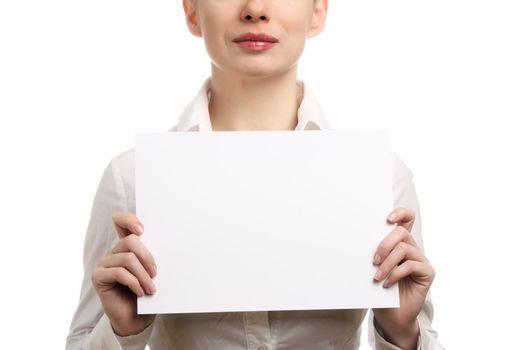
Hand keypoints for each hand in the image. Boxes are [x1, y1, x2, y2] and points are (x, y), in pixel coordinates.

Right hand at [92, 212, 156, 335]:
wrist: (136, 319)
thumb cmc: (146, 293)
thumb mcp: (152, 272)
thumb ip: (152, 257)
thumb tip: (168, 244)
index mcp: (126, 247)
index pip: (120, 221)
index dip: (128, 219)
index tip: (142, 229)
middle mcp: (113, 252)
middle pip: (131, 241)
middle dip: (147, 258)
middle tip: (156, 274)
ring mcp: (104, 263)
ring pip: (128, 258)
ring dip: (143, 275)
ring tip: (151, 289)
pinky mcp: (98, 277)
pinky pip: (119, 273)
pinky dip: (134, 282)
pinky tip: (140, 292)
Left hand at [372, 208, 434, 349]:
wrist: (390, 315)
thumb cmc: (378, 290)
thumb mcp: (372, 268)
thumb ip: (373, 253)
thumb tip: (357, 239)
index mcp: (399, 242)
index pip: (407, 218)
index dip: (400, 213)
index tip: (387, 218)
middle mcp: (412, 248)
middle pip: (401, 232)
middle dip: (384, 244)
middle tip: (373, 261)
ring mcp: (421, 260)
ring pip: (404, 249)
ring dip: (387, 263)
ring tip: (377, 276)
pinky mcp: (427, 273)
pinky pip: (412, 265)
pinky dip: (396, 274)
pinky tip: (387, 284)